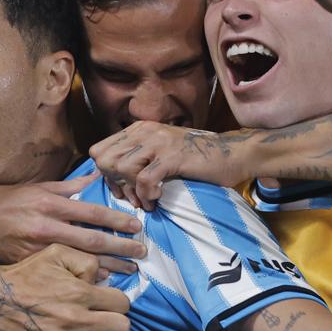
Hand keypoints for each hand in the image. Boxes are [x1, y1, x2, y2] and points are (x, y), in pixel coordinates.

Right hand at [0, 177, 145, 274]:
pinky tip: (101, 283)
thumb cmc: (3, 200)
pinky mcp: (29, 266)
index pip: (92, 212)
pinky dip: (84, 279)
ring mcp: (37, 250)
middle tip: (142, 253)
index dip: (117, 220)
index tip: (137, 226)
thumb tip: (96, 178)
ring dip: (109, 267)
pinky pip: (62, 274)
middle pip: (92, 239)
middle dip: (120, 247)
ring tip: (130, 271)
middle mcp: (46, 227)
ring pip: (80, 261)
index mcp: (49, 204)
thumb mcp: (35, 188)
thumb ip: (67, 187)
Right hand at [0, 244, 130, 330]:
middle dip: (114, 322)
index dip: (117, 302)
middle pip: (121, 329)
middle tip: (101, 319)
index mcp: (81, 292)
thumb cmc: (26, 273)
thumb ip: (86, 261)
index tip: (106, 302)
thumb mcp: (56, 253)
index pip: (122, 304)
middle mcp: (77, 319)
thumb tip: (102, 280)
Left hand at [90, 123, 250, 210]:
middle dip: (114, 183)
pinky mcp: (172, 156)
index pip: (99, 150)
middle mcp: (145, 131)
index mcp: (138, 129)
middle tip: (132, 197)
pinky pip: (145, 179)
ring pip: (122, 168)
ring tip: (146, 201)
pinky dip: (147, 195)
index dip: (104, 174)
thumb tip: (111, 180)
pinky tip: (158, 199)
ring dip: (132, 191)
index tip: (122, 189)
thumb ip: (136, 159)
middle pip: (105, 159)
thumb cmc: (196, 159)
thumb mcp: (160, 152)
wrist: (232, 154)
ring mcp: (159, 142)